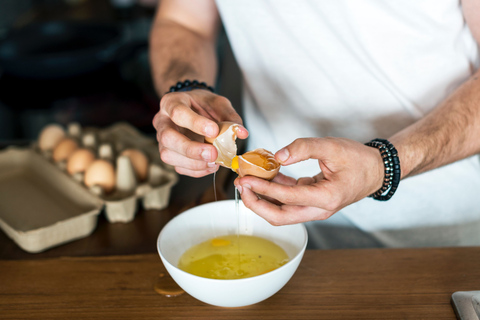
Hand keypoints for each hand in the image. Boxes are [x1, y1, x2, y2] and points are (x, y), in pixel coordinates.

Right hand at [153, 89, 247, 176]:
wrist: (193, 109)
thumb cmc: (203, 105)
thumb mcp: (218, 103)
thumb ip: (230, 116)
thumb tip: (242, 133)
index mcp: (172, 102)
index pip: (178, 113)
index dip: (195, 123)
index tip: (214, 131)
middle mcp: (162, 121)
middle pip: (168, 138)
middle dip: (191, 149)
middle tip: (213, 154)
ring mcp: (163, 140)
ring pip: (169, 155)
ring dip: (193, 163)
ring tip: (214, 162)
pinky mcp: (170, 154)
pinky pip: (178, 167)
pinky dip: (196, 170)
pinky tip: (210, 166)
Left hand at [234, 137, 384, 224]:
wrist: (376, 170)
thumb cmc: (359, 160)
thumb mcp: (332, 147)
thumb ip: (304, 148)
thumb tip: (278, 156)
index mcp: (326, 198)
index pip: (287, 198)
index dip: (264, 189)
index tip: (246, 179)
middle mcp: (319, 209)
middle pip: (280, 216)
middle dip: (256, 203)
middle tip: (241, 186)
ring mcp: (315, 208)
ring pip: (282, 212)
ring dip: (263, 199)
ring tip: (247, 181)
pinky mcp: (311, 202)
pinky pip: (288, 201)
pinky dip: (274, 190)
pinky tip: (264, 175)